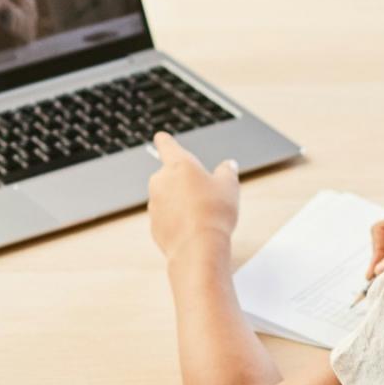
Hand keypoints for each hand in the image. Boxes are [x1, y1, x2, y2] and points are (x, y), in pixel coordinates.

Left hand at [148, 130, 239, 263]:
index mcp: (178, 164)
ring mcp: (154, 204)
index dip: (165, 141)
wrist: (198, 247)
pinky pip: (167, 218)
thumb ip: (227, 171)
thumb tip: (228, 165)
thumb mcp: (229, 186)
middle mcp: (161, 181)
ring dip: (180, 202)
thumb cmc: (214, 212)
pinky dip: (177, 220)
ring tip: (202, 215)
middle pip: (170, 175)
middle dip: (183, 182)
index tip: (160, 137)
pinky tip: (193, 229)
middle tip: (205, 194)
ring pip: (168, 197)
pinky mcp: (154, 225)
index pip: (167, 145)